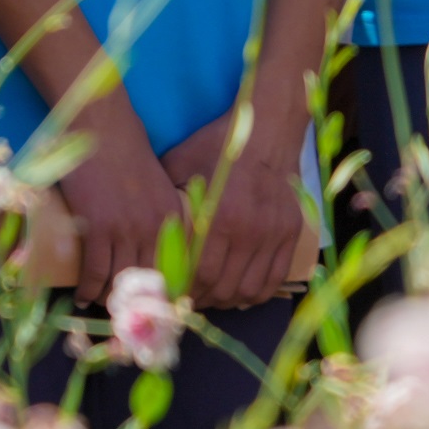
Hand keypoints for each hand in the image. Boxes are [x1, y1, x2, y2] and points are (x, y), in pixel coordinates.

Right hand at [54, 107, 185, 306]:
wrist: (102, 130)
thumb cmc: (126, 154)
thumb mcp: (157, 186)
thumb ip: (161, 212)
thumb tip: (153, 246)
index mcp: (174, 217)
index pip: (175, 267)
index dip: (163, 291)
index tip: (151, 302)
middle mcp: (156, 227)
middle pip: (147, 280)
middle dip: (133, 299)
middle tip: (119, 307)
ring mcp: (127, 229)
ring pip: (119, 280)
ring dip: (107, 297)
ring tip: (98, 301)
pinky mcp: (99, 228)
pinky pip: (94, 272)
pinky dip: (87, 289)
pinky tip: (81, 296)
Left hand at [162, 108, 310, 310]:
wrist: (267, 128)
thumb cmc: (217, 146)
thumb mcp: (180, 164)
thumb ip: (163, 199)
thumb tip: (137, 231)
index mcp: (220, 216)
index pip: (199, 275)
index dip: (184, 291)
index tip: (173, 292)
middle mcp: (250, 230)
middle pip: (223, 288)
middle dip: (203, 299)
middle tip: (189, 298)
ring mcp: (274, 233)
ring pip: (249, 289)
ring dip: (228, 300)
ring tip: (213, 295)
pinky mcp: (291, 232)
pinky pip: (275, 279)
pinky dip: (256, 293)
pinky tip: (240, 290)